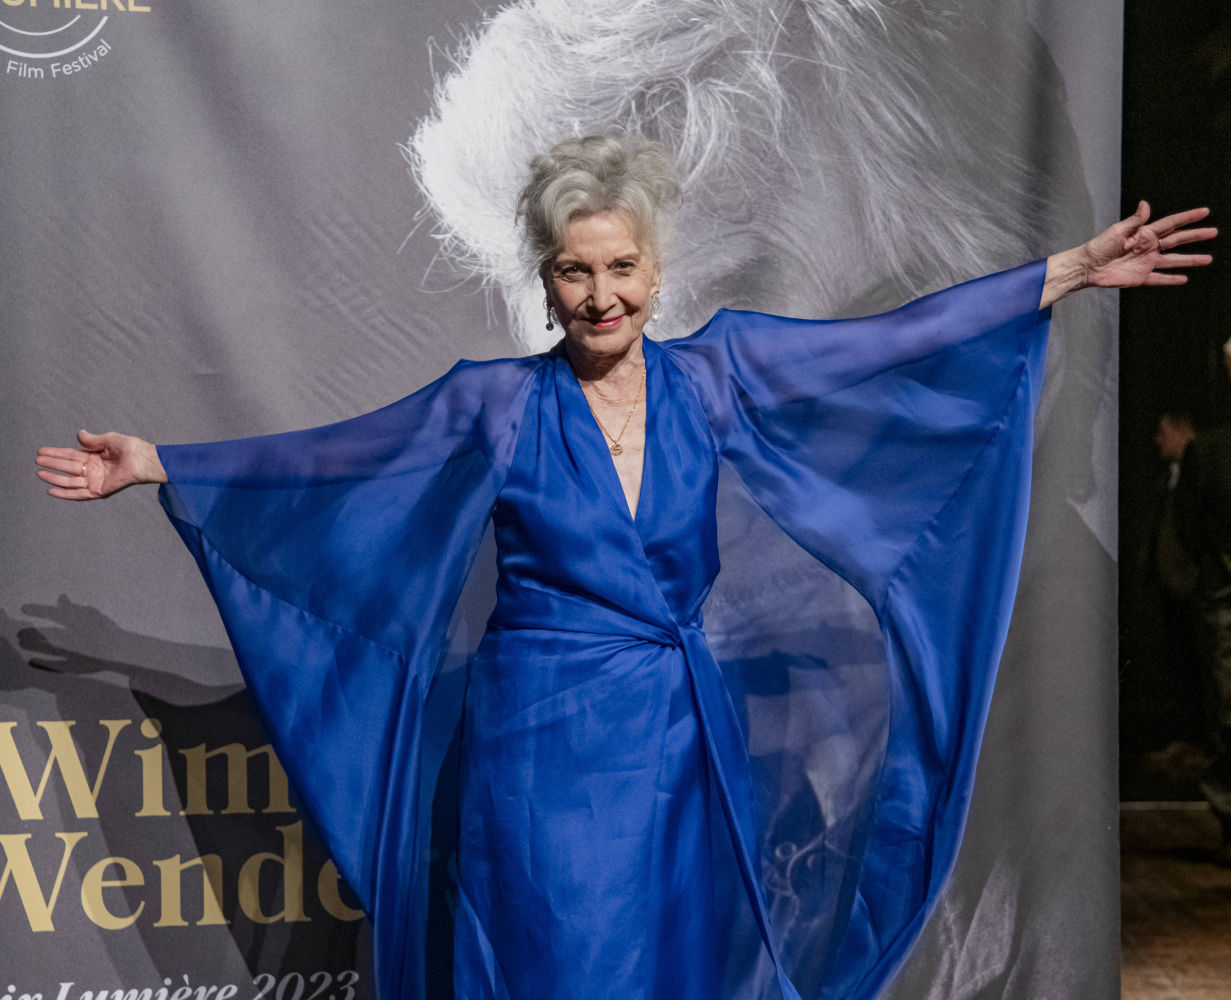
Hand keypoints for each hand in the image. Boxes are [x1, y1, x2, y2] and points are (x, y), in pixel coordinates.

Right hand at [37, 430, 166, 499]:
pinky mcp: (99, 491)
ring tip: (40, 472)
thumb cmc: (131, 448)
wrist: (143, 460)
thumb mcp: (109, 440)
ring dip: (54, 477)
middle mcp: (93, 469)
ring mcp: (95, 480)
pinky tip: (51, 490)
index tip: (41, 451)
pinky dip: (65, 493)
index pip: (70, 455)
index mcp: (94, 456)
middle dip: (52, 463)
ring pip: (69, 480)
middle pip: (67, 467)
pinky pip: (79, 494)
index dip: (56, 453)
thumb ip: (92, 440)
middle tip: (37, 460)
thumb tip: (79, 434)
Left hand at [1041, 202, 1215, 306]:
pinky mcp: (1140, 277)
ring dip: (1190, 260)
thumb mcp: (1117, 231)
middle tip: (1213, 232)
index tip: (1205, 211)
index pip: (1171, 223)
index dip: (1188, 218)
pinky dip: (1171, 279)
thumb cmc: (1099, 246)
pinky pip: (1159, 278)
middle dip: (1195, 236)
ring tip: (1208, 259)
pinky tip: (1184, 278)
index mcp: (1144, 233)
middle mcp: (1148, 247)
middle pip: (1177, 241)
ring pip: (1173, 261)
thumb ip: (1135, 220)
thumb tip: (1145, 204)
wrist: (1087, 267)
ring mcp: (1146, 263)